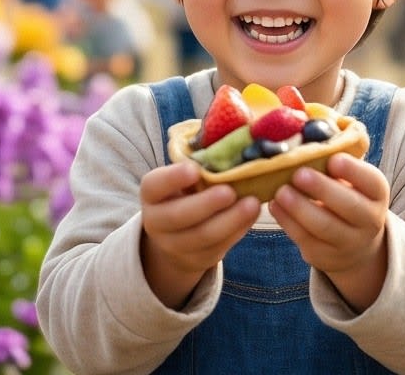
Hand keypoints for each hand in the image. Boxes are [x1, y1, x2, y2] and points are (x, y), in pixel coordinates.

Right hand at [140, 161, 259, 308]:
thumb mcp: (184, 178)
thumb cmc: (186, 192)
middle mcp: (156, 221)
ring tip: (252, 204)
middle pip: (178, 216)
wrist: (176, 235)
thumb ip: (202, 164)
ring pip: (202, 236)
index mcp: (152, 194)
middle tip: (230, 192)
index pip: (155, 185)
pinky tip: (252, 216)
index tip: (194, 169)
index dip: (172, 178)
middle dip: (206, 204)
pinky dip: (237, 231)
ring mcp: (175, 245)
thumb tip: (234, 145)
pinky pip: (218, 247)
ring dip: (230, 220)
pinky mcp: (197, 260)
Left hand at [269, 153, 388, 311]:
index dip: (353, 171)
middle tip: (298, 173)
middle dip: (322, 189)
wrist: (355, 243)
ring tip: (280, 191)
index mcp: (377, 193)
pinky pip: (305, 239)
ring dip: (300, 208)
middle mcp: (370, 220)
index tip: (332, 159)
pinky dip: (287, 221)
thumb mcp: (351, 179)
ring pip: (325, 227)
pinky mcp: (324, 256)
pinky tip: (274, 205)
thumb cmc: (346, 195)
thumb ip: (333, 158)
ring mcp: (348, 242)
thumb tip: (301, 126)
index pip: (372, 182)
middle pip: (349, 206)